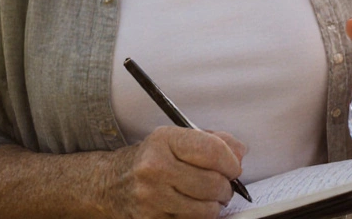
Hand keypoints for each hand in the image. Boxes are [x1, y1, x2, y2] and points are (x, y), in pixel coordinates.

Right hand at [104, 126, 246, 218]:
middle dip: (225, 187)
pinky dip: (197, 217)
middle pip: (213, 184)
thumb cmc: (151, 159)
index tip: (233, 167)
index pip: (212, 151)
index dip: (231, 162)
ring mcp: (151, 198)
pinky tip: (191, 207)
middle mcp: (154, 168)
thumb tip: (240, 153)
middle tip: (222, 185)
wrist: (111, 183)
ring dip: (214, 206)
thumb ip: (212, 141)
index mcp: (164, 141)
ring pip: (206, 210)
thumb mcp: (176, 140)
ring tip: (208, 198)